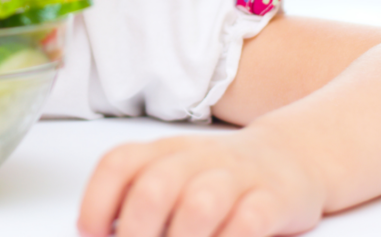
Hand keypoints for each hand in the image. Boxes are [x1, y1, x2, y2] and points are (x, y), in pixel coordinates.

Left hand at [77, 127, 325, 236]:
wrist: (288, 157)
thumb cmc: (216, 177)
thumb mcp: (173, 176)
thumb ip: (136, 200)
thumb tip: (99, 234)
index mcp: (163, 152)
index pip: (118, 163)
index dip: (97, 200)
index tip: (92, 233)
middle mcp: (195, 160)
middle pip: (155, 187)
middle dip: (136, 231)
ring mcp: (235, 179)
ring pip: (199, 204)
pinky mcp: (271, 200)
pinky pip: (247, 223)